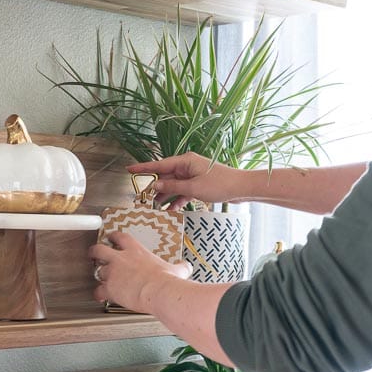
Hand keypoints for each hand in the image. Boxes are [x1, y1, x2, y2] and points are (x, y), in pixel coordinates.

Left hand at [89, 232, 190, 312]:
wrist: (160, 292)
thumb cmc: (167, 281)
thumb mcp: (177, 269)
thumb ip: (180, 266)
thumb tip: (186, 267)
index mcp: (136, 250)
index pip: (120, 237)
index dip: (114, 237)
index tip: (112, 238)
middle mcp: (121, 259)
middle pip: (99, 249)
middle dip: (94, 251)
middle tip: (93, 253)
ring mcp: (113, 273)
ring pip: (97, 271)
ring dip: (99, 275)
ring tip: (100, 278)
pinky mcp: (110, 288)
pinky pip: (98, 290)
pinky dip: (98, 293)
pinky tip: (100, 296)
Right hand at [130, 153, 248, 209]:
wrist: (241, 188)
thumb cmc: (220, 184)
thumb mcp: (192, 188)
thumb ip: (172, 187)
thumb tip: (155, 186)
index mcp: (185, 161)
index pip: (159, 165)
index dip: (143, 168)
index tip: (129, 169)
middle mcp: (187, 166)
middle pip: (165, 176)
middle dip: (154, 187)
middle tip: (141, 196)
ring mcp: (192, 175)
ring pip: (173, 185)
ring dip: (165, 196)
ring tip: (154, 207)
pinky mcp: (198, 184)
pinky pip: (182, 191)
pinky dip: (177, 200)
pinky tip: (170, 210)